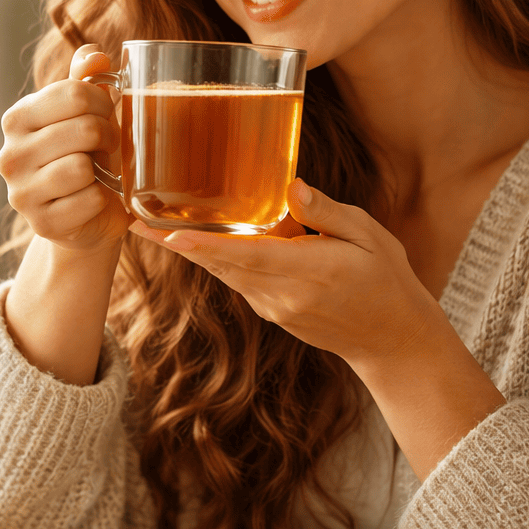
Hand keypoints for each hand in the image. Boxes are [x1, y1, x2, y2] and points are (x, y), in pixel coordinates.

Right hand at [0, 44, 133, 254]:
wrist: (86, 218)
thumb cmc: (86, 156)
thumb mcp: (84, 114)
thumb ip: (86, 81)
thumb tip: (95, 55)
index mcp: (17, 119)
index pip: (74, 93)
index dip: (104, 102)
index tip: (106, 115)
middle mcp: (10, 154)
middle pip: (84, 128)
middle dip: (109, 136)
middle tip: (107, 146)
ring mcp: (21, 192)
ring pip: (82, 165)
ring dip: (104, 169)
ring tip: (99, 172)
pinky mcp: (41, 223)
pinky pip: (89, 199)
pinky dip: (102, 198)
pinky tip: (92, 199)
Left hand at [128, 179, 443, 366]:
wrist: (394, 341)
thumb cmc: (387, 281)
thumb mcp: (369, 236)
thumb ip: (327, 212)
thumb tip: (291, 187)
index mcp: (309, 271)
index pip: (246, 256)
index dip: (203, 245)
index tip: (167, 233)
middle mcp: (283, 295)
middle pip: (220, 265)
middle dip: (177, 244)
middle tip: (135, 220)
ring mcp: (274, 308)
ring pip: (224, 274)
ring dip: (190, 252)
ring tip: (152, 227)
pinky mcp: (273, 313)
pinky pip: (238, 282)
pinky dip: (215, 261)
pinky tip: (198, 242)